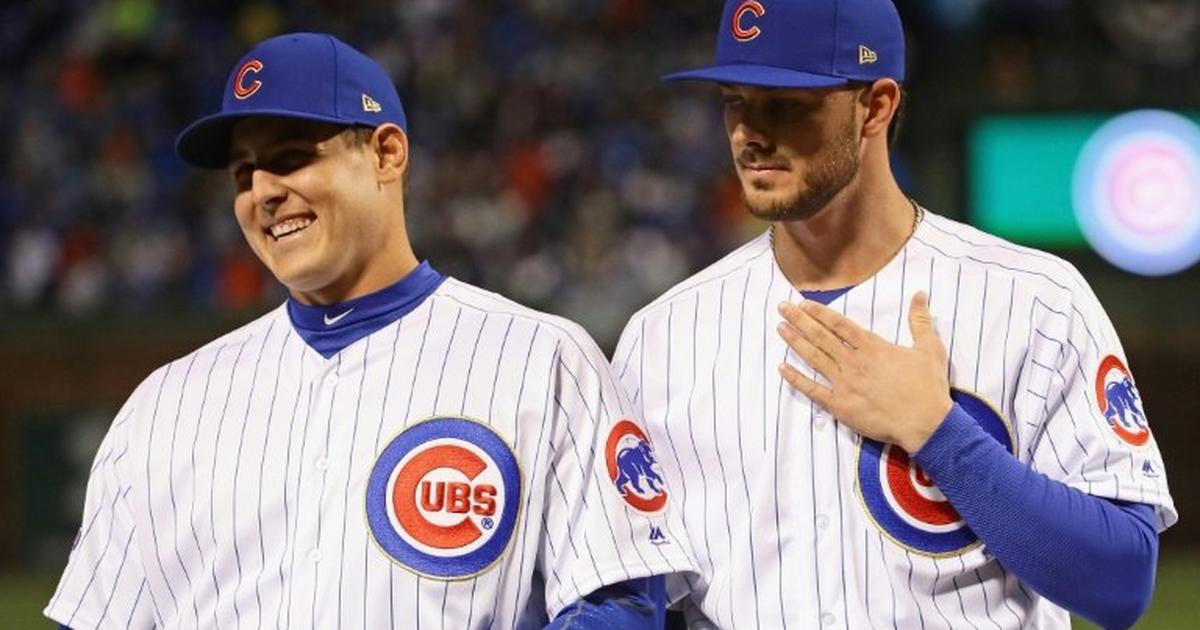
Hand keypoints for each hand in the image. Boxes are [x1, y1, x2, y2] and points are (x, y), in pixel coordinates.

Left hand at [776, 292, 952, 453]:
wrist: (925, 423)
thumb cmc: (927, 387)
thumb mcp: (929, 348)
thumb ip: (920, 320)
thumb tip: (920, 294)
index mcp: (872, 347)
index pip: (840, 325)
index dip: (820, 313)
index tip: (803, 304)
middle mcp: (854, 362)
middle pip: (821, 337)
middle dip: (799, 320)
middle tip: (782, 307)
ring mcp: (844, 383)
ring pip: (814, 358)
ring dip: (795, 342)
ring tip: (780, 328)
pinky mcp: (840, 405)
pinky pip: (812, 390)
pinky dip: (796, 379)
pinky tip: (782, 368)